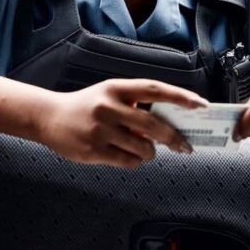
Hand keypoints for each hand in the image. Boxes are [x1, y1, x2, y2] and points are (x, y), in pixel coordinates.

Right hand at [37, 79, 207, 168]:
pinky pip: (128, 161)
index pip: (154, 89)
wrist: (48, 117)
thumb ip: (134, 106)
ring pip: (143, 148)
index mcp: (115, 88)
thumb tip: (168, 125)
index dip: (180, 96)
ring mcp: (100, 129)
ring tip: (144, 150)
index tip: (200, 104)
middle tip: (185, 146)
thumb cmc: (86, 107)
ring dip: (150, 152)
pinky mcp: (93, 150)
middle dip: (174, 138)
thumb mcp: (108, 95)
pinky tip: (128, 155)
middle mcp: (108, 106)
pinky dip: (135, 161)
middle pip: (153, 124)